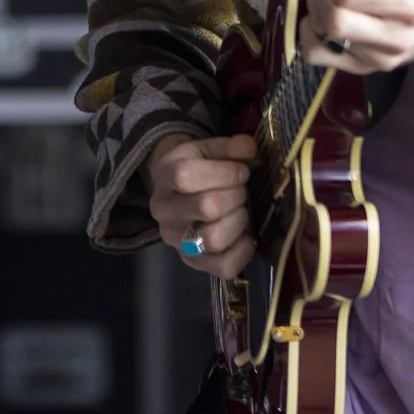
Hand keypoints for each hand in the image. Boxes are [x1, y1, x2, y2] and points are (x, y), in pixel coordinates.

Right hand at [148, 133, 260, 276]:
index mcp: (164, 177)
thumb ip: (229, 147)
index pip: (187, 176)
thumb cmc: (197, 167)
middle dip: (236, 195)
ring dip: (238, 222)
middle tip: (241, 191)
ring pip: (214, 239)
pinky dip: (243, 252)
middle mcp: (164, 211)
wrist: (176, 190)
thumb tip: (249, 149)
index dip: (224, 173)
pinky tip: (245, 235)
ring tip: (240, 211)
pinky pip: (224, 266)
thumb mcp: (208, 149)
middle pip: (206, 207)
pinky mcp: (192, 263)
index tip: (240, 171)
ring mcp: (176, 241)